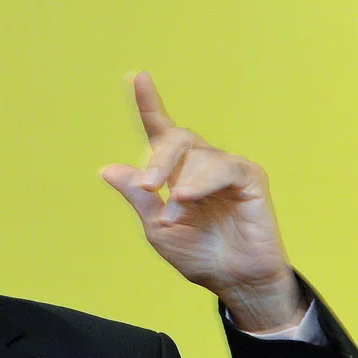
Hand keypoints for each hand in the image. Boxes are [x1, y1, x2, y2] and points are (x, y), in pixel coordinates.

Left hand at [101, 72, 307, 332]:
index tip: (137, 77)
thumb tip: (108, 170)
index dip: (149, 104)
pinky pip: (222, 167)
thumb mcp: (157, 227)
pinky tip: (188, 198)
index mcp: (177, 173)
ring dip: (180, 185)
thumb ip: (138, 197)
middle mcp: (201, 164)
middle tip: (149, 185)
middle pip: (176, 139)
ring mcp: (226, 169)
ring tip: (175, 215)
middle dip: (158, 159)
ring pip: (197, 155)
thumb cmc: (198, 255)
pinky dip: (201, 182)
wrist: (233, 280)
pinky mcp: (249, 178)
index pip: (161, 132)